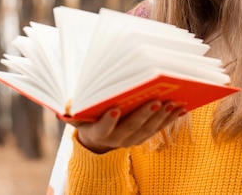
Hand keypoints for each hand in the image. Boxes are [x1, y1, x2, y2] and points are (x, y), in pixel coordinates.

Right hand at [66, 100, 185, 153]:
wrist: (98, 141)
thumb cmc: (87, 119)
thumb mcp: (77, 117)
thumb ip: (71, 113)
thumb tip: (61, 106)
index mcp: (98, 132)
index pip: (103, 128)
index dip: (108, 121)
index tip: (114, 110)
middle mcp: (117, 139)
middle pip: (131, 127)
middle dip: (144, 114)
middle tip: (155, 101)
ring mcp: (132, 140)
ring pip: (148, 129)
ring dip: (162, 116)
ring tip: (173, 102)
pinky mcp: (143, 137)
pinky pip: (158, 129)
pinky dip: (169, 119)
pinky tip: (180, 108)